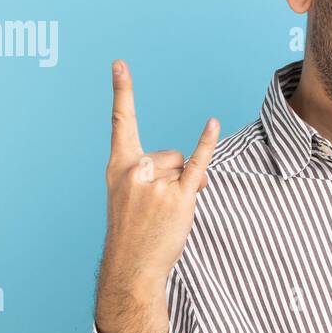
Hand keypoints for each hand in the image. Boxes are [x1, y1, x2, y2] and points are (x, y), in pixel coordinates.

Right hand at [95, 59, 218, 332]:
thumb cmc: (133, 232)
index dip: (122, 91)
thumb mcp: (133, 196)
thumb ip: (158, 173)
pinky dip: (207, 145)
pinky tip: (212, 123)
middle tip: (156, 209)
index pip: (121, 122)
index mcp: (118, 166)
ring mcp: (156, 183)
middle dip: (172, 176)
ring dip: (183, 188)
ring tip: (164, 215)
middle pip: (170, 154)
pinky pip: (197, 165)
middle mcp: (135, 170)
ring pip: (184, 167)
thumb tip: (198, 167)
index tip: (120, 63)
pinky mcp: (178, 197)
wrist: (131, 269)